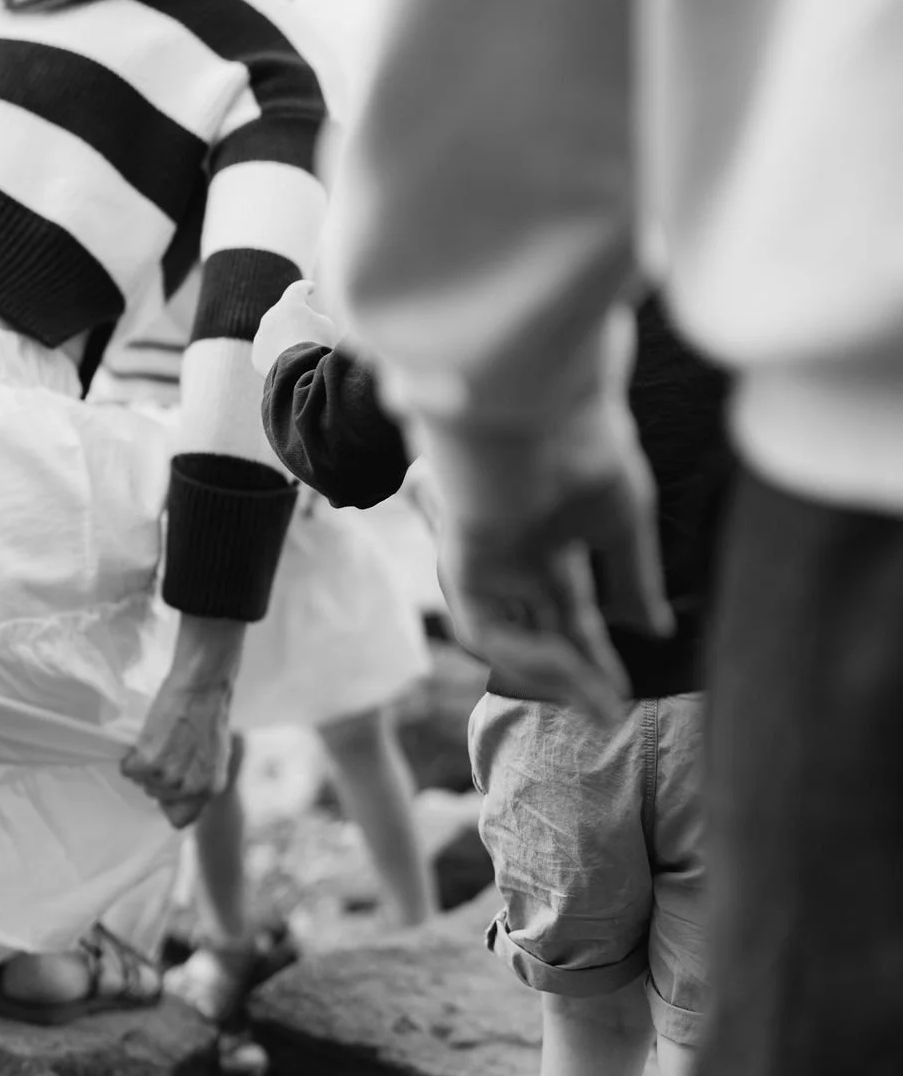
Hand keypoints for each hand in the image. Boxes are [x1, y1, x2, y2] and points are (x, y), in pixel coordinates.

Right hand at [121, 615, 245, 827]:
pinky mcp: (148, 761)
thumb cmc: (210, 713)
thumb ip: (201, 777)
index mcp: (212, 789)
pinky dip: (131, 755)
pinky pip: (128, 770)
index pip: (181, 819)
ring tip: (160, 739)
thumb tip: (183, 792)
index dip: (171, 802)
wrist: (203, 685)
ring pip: (142, 783)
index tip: (169, 784)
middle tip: (167, 748)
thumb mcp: (215, 754)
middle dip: (158, 777)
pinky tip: (147, 738)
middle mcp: (191, 788)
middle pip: (157, 798)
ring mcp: (169, 777)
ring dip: (145, 764)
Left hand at [251, 279, 337, 376]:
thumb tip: (307, 323)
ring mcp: (261, 336)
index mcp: (289, 304)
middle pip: (284, 313)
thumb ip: (317, 319)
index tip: (311, 288)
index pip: (297, 289)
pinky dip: (278, 355)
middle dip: (294, 318)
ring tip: (300, 352)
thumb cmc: (317, 345)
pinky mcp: (257, 355)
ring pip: (274, 333)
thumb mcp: (327, 326)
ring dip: (285, 338)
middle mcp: (271, 316)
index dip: (306, 288)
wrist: (298, 371)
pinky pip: (269, 352)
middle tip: (308, 328)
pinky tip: (290, 364)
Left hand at [437, 436, 672, 721]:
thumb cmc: (584, 445)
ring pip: (513, 638)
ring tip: (604, 702)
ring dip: (556, 676)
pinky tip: (569, 665)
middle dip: (579, 675)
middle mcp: (518, 553)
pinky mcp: (463, 561)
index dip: (598, 653)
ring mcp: (489, 559)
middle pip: (543, 632)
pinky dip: (526, 654)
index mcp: (555, 536)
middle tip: (615, 712)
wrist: (540, 402)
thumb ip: (634, 578)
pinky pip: (485, 627)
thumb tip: (653, 629)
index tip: (627, 690)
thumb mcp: (623, 520)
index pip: (573, 611)